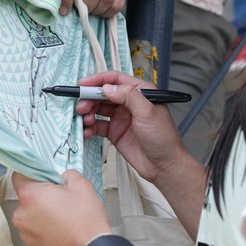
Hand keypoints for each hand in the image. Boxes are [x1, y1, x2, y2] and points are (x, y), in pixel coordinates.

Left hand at [13, 168, 110, 245]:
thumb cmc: (86, 220)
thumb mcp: (82, 186)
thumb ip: (67, 174)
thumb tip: (63, 177)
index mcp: (30, 196)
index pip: (19, 177)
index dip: (31, 175)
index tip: (44, 178)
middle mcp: (22, 215)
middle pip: (26, 199)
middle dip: (40, 197)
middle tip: (60, 200)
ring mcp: (26, 235)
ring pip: (30, 217)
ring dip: (41, 215)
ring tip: (63, 219)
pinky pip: (35, 233)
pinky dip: (44, 231)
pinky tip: (61, 232)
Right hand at [74, 71, 195, 186]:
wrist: (164, 166)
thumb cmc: (163, 138)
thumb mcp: (147, 112)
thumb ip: (128, 96)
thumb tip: (107, 87)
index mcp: (139, 92)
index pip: (115, 80)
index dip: (97, 80)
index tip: (82, 85)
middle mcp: (129, 102)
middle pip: (103, 94)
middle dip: (89, 99)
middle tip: (81, 107)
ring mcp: (121, 117)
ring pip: (98, 109)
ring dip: (88, 113)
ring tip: (85, 120)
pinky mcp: (115, 132)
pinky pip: (98, 125)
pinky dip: (90, 127)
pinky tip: (86, 131)